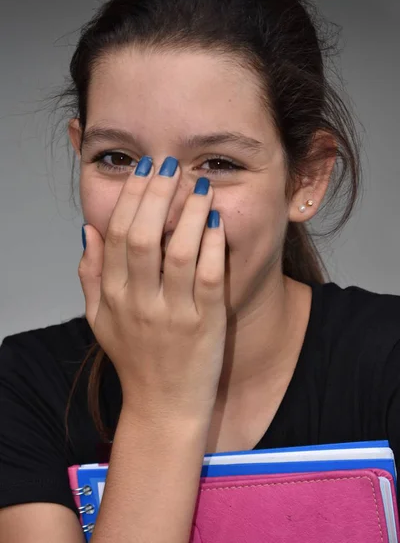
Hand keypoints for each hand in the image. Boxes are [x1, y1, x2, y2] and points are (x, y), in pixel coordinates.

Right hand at [78, 157, 226, 421]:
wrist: (164, 408)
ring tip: (199, 185)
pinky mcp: (205, 325)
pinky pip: (210, 279)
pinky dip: (213, 247)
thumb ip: (91, 276)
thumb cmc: (135, 360)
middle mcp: (140, 303)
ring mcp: (174, 314)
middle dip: (157, 194)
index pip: (117, 234)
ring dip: (189, 214)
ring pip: (180, 253)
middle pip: (143, 236)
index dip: (132, 197)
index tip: (146, 170)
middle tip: (171, 165)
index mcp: (113, 297)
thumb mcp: (100, 321)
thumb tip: (87, 231)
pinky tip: (217, 222)